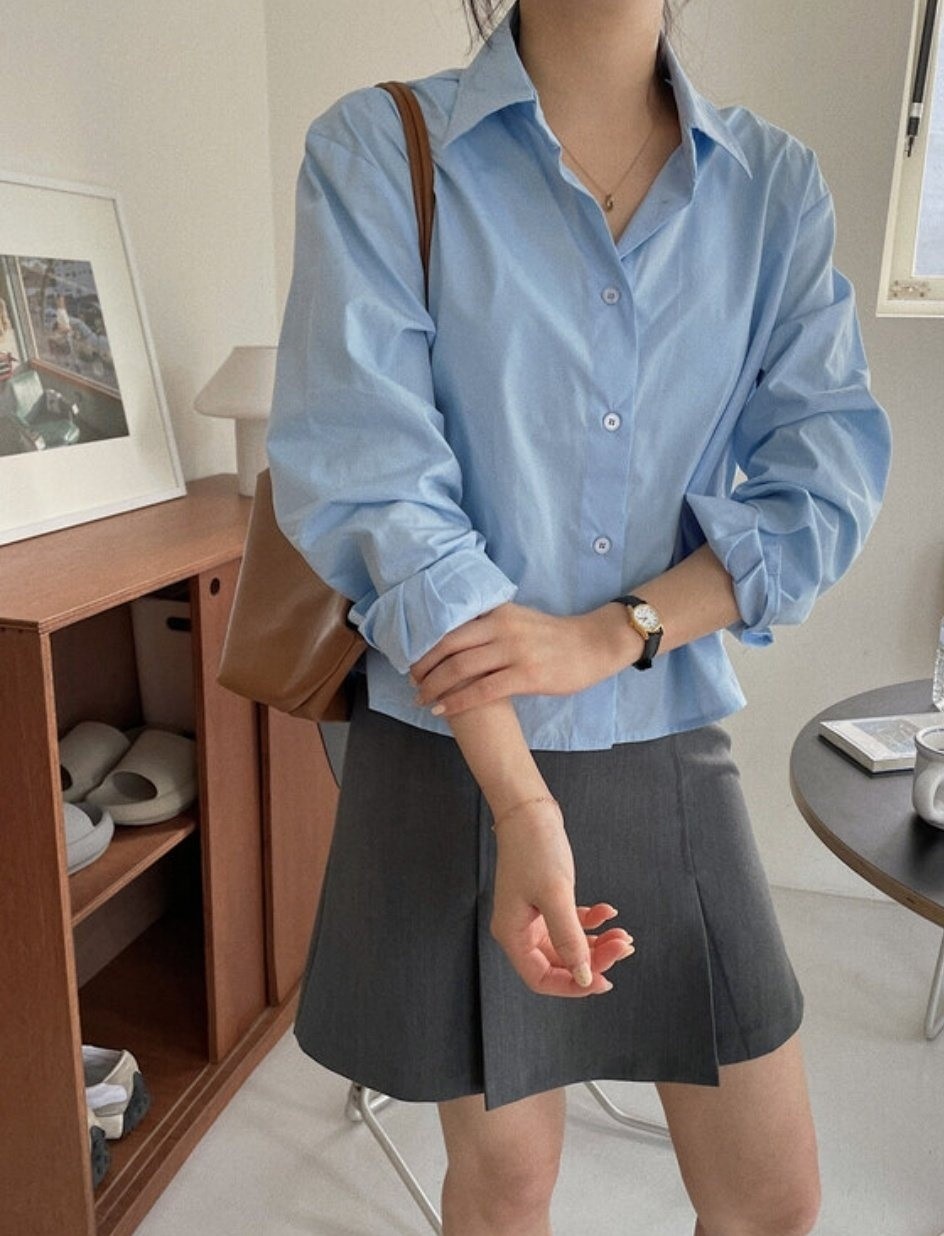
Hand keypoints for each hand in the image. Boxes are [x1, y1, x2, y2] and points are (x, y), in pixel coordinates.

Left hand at [410, 601, 641, 718]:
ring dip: (435, 687)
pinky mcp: (527, 675)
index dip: (426, 647)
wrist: (594, 645)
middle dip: (424, 668)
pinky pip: (483, 690)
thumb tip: (458, 636)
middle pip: (448, 648)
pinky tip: (443, 710)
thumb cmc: (555, 637)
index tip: (413, 662)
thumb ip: (490, 625)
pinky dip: (458, 701)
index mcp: (497, 613)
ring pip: (461, 669)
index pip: (449, 628)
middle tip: (413, 684)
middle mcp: (501, 629)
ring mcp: (514, 652)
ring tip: (422, 699)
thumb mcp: (519, 620)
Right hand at [490, 797, 634, 996]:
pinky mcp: (546, 902)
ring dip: (597, 943)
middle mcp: (521, 930)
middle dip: (593, 960)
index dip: (572, 985)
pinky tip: (608, 912)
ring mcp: (534, 916)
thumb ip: (570, 939)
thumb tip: (584, 977)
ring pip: (569, 945)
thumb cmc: (534, 848)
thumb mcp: (555, 895)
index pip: (541, 978)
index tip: (603, 980)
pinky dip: (591, 922)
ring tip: (622, 934)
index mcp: (513, 934)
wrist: (530, 811)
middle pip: (559, 963)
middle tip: (622, 949)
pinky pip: (571, 923)